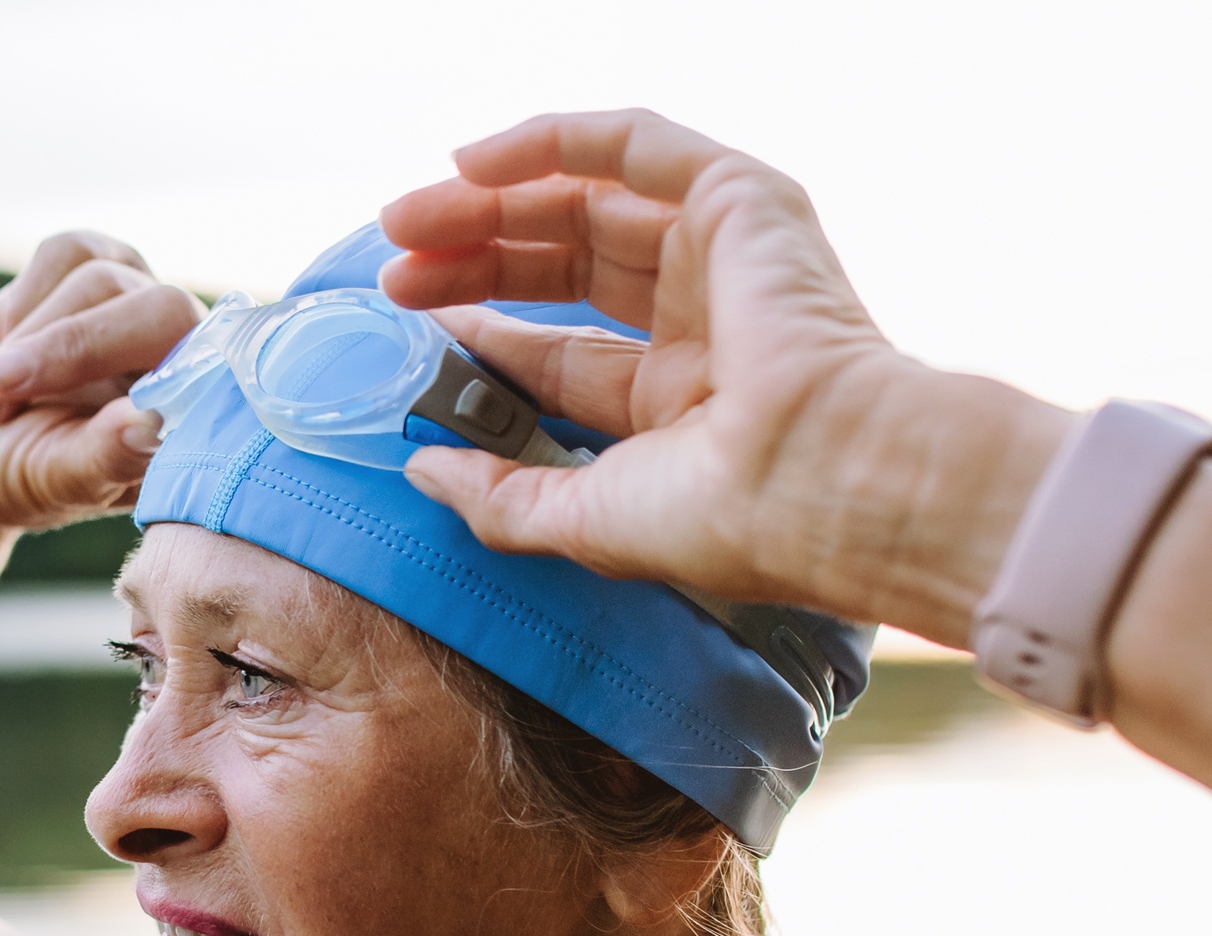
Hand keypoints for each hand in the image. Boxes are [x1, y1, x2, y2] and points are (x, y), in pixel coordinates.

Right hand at [0, 232, 200, 535]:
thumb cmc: (20, 473)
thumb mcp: (56, 480)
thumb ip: (104, 457)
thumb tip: (149, 422)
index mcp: (194, 410)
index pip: (209, 370)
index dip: (167, 378)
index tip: (122, 415)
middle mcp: (179, 346)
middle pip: (160, 309)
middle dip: (73, 347)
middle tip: (5, 385)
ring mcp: (140, 298)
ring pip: (99, 279)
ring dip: (28, 339)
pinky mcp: (96, 261)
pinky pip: (65, 252)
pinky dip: (21, 303)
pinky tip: (7, 348)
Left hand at [379, 111, 1065, 639]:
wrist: (819, 480)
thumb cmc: (726, 518)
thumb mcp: (582, 517)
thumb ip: (497, 495)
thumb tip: (420, 470)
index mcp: (681, 397)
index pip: (560, 346)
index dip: (481, 325)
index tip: (408, 317)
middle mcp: (706, 317)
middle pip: (563, 263)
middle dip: (471, 257)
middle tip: (392, 264)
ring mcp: (726, 252)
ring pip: (584, 198)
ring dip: (489, 200)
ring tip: (407, 218)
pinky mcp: (741, 198)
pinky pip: (631, 143)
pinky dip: (551, 141)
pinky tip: (473, 162)